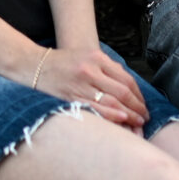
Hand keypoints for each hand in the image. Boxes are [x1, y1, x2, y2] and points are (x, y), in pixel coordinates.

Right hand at [33, 46, 148, 130]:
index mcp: (96, 57)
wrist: (33, 66)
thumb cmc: (63, 63)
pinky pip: (96, 108)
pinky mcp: (71, 97)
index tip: (143, 104)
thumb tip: (128, 87)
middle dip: (137, 106)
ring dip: (129, 113)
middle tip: (145, 117)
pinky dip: (112, 115)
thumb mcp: (86, 57)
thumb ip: (106, 68)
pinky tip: (122, 120)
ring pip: (113, 101)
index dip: (138, 94)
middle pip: (122, 90)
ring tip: (138, 122)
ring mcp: (81, 84)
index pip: (125, 78)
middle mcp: (90, 70)